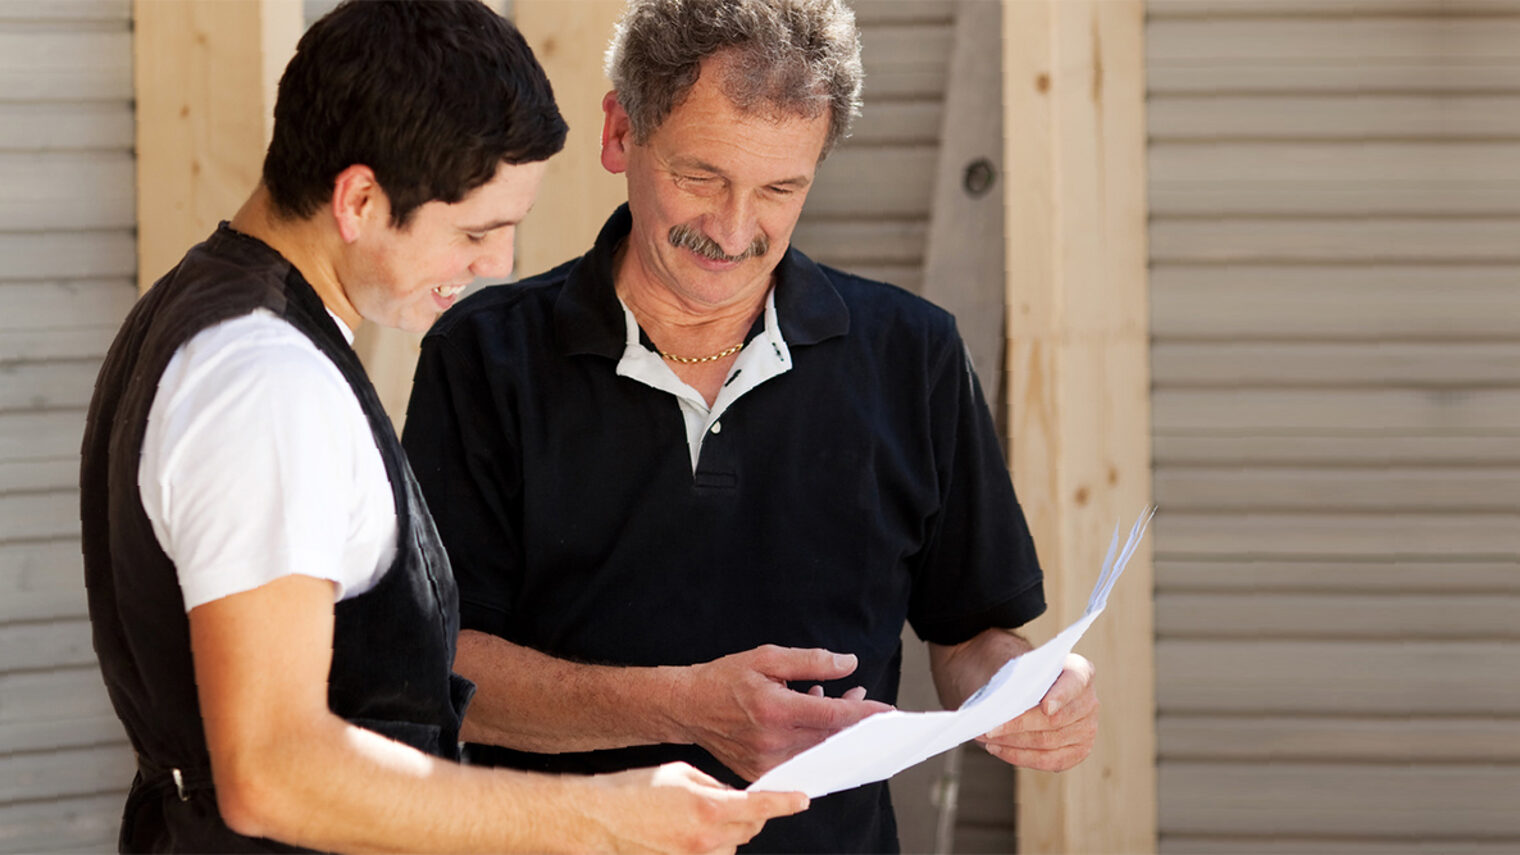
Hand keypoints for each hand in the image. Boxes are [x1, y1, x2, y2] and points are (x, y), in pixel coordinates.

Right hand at [582, 762, 807, 854]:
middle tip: (734, 801)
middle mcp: (706, 839)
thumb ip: (714, 785)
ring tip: (702, 816)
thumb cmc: (633, 792)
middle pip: (751, 829)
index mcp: (708, 808)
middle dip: (751, 815)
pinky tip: (691, 832)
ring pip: (733, 846)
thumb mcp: (680, 773)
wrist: (599, 820)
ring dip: (730, 831)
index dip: (785, 803)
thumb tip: (733, 795)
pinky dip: (712, 844)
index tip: (801, 799)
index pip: (761, 808)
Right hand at [678, 645, 892, 780]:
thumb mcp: (766, 657)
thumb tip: (848, 664)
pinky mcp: (760, 771)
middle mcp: (772, 741)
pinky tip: (812, 719)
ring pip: (817, 751)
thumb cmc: (725, 678)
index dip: (864, 713)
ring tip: (839, 703)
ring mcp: (766, 761)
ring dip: (835, 730)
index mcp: (775, 709)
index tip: (888, 711)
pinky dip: (813, 741)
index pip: (833, 715)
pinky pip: (800, 760)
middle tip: (865, 699)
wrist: (687, 706)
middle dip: (854, 720)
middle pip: (830, 737)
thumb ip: (810, 661)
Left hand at [976, 653, 1097, 770]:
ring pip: (1047, 742)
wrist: (1033, 687)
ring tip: (986, 739)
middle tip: (989, 729)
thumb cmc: (1026, 676)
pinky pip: (1048, 761)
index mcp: (1080, 672)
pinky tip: (999, 749)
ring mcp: (1087, 730)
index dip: (1061, 696)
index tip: (1045, 707)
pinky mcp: (1078, 752)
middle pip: (1054, 720)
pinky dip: (1019, 756)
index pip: (1074, 683)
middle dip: (1018, 726)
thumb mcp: (1023, 669)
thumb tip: (1000, 705)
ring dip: (1013, 743)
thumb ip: (1019, 681)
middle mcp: (1089, 702)